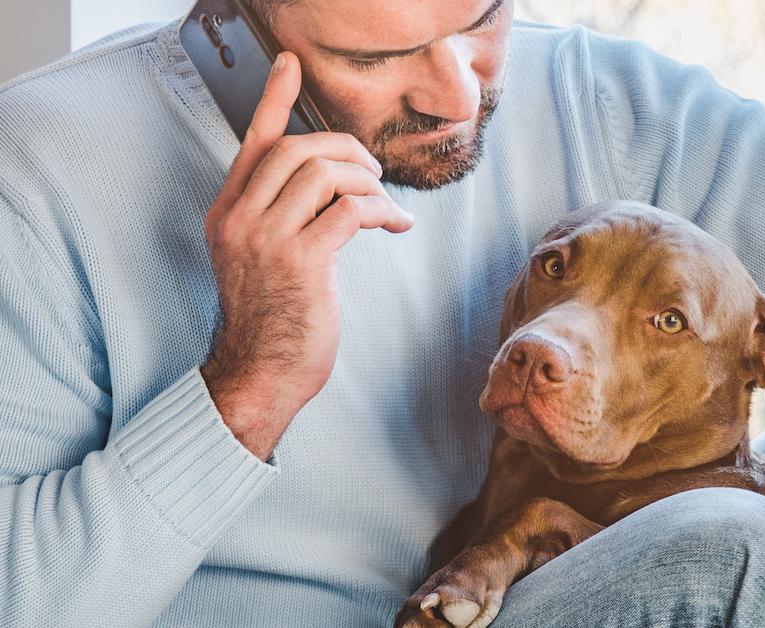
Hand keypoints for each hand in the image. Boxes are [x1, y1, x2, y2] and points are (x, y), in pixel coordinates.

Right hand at [200, 52, 413, 459]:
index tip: (291, 66)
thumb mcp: (261, 258)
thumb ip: (282, 216)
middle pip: (297, 149)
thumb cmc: (272, 318)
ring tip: (385, 201)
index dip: (275, 99)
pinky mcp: (302, 263)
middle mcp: (240, 218)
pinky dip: (383, 212)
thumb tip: (335, 184)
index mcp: (227, 212)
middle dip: (347, 150)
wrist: (261, 372)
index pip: (253, 142)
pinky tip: (398, 225)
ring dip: (368, 180)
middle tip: (373, 172)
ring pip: (325, 174)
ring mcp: (268, 239)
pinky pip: (351, 211)